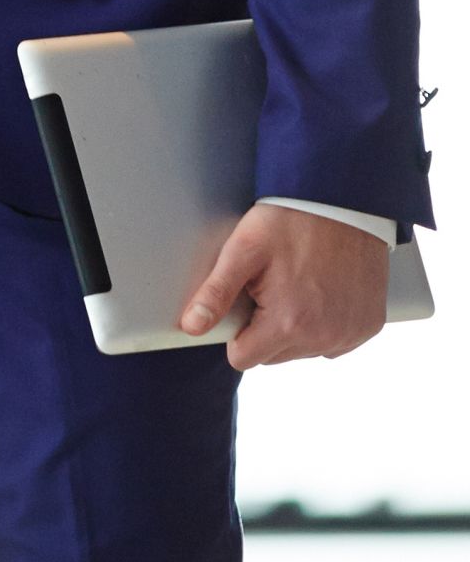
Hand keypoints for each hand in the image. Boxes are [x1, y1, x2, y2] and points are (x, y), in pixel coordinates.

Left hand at [181, 204, 395, 367]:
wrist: (342, 202)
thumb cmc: (290, 222)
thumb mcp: (242, 251)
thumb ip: (216, 293)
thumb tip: (191, 327)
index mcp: (289, 325)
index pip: (243, 358)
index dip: (235, 333)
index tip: (242, 303)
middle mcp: (324, 338)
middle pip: (274, 356)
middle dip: (264, 330)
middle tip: (269, 287)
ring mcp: (350, 334)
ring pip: (305, 351)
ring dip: (294, 329)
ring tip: (295, 285)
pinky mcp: (369, 326)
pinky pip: (335, 342)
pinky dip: (324, 325)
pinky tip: (320, 293)